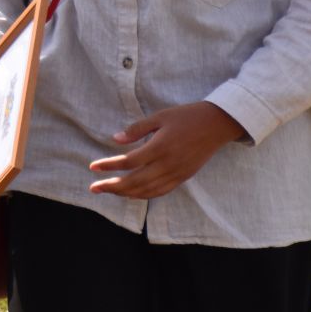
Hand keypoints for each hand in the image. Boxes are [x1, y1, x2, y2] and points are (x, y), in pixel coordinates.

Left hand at [87, 101, 245, 199]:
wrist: (218, 124)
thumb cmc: (187, 116)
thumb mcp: (160, 116)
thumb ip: (137, 129)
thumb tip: (115, 139)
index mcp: (160, 147)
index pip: (129, 162)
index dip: (109, 166)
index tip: (92, 167)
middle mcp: (168, 164)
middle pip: (135, 181)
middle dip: (112, 187)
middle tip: (94, 188)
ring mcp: (177, 173)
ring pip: (147, 191)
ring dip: (126, 193)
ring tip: (109, 191)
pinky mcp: (183, 177)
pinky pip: (160, 191)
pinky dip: (144, 195)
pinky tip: (132, 193)